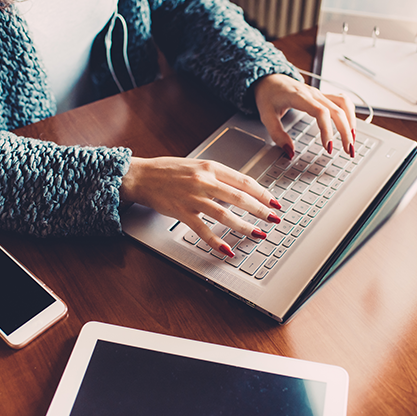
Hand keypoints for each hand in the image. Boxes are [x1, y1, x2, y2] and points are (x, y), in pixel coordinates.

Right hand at [120, 157, 281, 255]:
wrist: (142, 176)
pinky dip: (217, 241)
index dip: (262, 193)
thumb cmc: (168, 171)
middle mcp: (204, 181)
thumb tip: (240, 190)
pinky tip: (227, 249)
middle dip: (261, 210)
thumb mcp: (197, 166)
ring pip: (226, 214)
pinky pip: (203, 230)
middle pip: (240, 198)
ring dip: (245, 226)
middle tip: (274, 219)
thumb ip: (217, 176)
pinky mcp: (183, 212)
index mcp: (211, 167)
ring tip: (258, 234)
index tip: (274, 202)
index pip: (244, 181)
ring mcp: (193, 197)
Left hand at [253, 74, 356, 157]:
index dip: (328, 130)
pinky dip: (349, 113)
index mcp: (299, 97)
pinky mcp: (322, 95)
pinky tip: (350, 126)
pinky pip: (342, 101)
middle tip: (348, 151)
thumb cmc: (268, 95)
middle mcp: (313, 93)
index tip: (328, 147)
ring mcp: (319, 93)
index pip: (321, 112)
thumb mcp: (266, 116)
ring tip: (352, 140)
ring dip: (351, 122)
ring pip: (343, 104)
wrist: (269, 79)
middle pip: (337, 110)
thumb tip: (290, 152)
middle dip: (345, 132)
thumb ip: (277, 135)